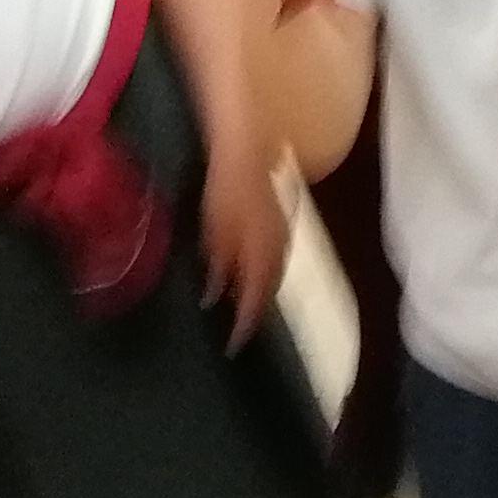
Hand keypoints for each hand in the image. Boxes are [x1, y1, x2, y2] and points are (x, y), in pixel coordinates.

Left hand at [200, 147, 292, 346]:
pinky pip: (275, 255)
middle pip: (270, 290)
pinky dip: (263, 269)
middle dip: (254, 309)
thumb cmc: (225, 192)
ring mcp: (282, 232)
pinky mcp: (279, 219)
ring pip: (274, 272)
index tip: (233, 346)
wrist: (245, 151)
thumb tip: (215, 298)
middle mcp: (279, 250)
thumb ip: (219, 269)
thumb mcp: (215, 234)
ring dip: (259, 289)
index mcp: (263, 258)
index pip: (255, 302)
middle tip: (238, 325)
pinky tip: (250, 267)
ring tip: (241, 299)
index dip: (244, 327)